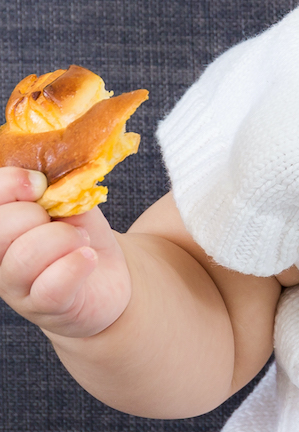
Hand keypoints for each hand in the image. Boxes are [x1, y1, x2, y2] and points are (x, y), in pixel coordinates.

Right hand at [0, 167, 130, 337]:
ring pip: (24, 256)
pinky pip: (51, 286)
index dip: (10, 184)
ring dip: (65, 239)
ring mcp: (18, 287)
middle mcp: (0, 258)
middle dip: (38, 214)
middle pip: (3, 227)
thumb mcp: (69, 199)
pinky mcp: (46, 307)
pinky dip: (76, 265)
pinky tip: (88, 258)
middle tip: (63, 220)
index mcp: (4, 224)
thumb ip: (55, 184)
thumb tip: (47, 172)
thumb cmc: (80, 232)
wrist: (108, 274)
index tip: (40, 184)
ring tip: (82, 241)